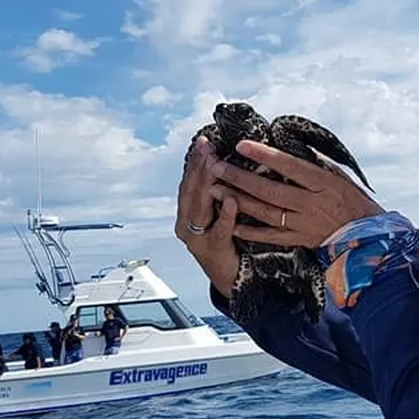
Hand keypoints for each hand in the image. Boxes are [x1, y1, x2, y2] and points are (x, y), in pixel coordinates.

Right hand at [174, 136, 242, 298]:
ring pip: (200, 207)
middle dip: (198, 166)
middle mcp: (186, 224)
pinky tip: (231, 199)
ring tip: (215, 164)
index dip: (195, 162)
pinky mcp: (212, 250)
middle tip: (206, 146)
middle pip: (191, 191)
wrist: (229, 277)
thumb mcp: (217, 213)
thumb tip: (224, 164)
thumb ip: (217, 193)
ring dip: (207, 183)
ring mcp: (197, 238)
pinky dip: (225, 214)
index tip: (202, 141)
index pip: (189, 182)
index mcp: (187, 213)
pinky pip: (219, 230)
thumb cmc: (226, 241)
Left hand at [210, 140, 383, 247]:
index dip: (264, 155)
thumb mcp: (340, 176)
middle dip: (240, 178)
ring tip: (214, 190)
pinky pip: (270, 237)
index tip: (241, 145)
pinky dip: (250, 230)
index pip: (289, 166)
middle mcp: (311, 204)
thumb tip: (291, 148)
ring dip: (238, 201)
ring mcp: (304, 224)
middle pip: (270, 190)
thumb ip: (315, 163)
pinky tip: (231, 222)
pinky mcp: (300, 240)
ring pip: (265, 213)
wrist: (367, 236)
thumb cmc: (353, 200)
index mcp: (322, 183)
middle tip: (216, 167)